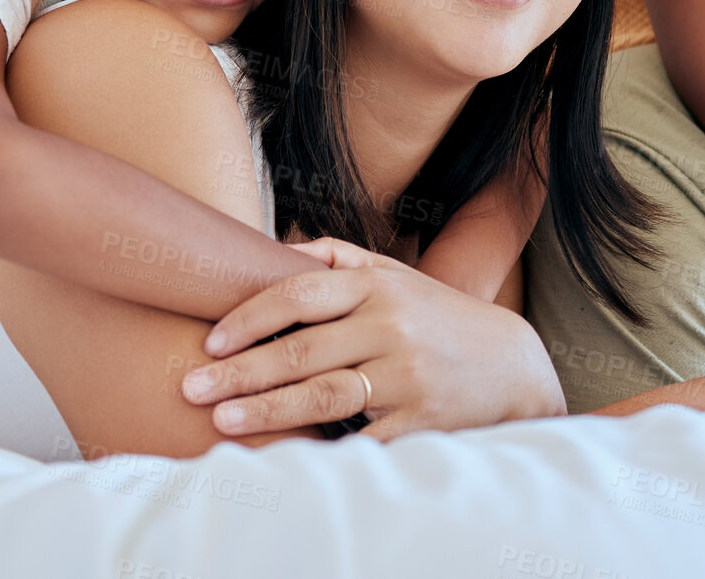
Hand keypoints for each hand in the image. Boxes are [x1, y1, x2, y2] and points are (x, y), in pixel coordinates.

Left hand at [181, 237, 566, 441]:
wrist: (512, 365)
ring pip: (324, 395)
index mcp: (377, 286)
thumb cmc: (437, 317)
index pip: (298, 295)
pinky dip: (321, 447)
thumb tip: (273, 250)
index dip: (248, 319)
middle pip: (302, 351)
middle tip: (192, 389)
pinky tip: (281, 454)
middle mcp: (392, 325)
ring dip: (267, 410)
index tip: (210, 342)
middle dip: (240, 372)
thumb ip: (337, 257)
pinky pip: (362, 437)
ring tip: (222, 422)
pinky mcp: (422, 418)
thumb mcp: (395, 274)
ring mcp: (408, 374)